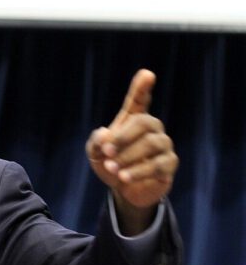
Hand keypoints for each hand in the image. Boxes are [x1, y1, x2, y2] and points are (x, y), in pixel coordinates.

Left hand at [86, 70, 177, 224]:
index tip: (147, 74)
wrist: (122, 190)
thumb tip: (106, 133)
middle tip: (106, 152)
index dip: (142, 88)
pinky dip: (138, 171)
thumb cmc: (109, 163)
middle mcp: (152, 128)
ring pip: (152, 143)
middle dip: (123, 137)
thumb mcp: (95, 153)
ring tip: (112, 167)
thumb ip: (96, 141)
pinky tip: (124, 177)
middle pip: (145, 122)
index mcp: (132, 120)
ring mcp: (163, 145)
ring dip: (129, 156)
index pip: (139, 100)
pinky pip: (159, 165)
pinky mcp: (169, 164)